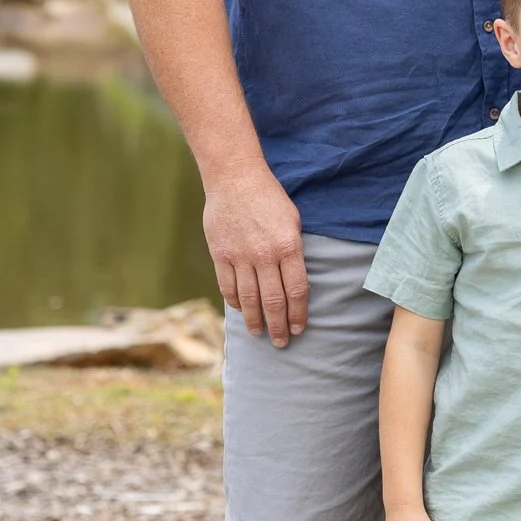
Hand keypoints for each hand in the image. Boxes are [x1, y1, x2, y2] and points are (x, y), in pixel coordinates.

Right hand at [203, 165, 308, 345]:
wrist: (235, 178)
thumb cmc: (269, 198)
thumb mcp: (293, 221)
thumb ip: (294, 252)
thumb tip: (295, 284)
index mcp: (288, 246)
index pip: (297, 291)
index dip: (299, 314)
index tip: (300, 328)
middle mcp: (265, 255)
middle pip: (274, 301)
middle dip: (279, 326)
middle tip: (282, 342)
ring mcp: (240, 256)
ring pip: (250, 300)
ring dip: (256, 321)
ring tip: (260, 334)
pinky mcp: (220, 254)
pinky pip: (229, 287)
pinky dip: (236, 303)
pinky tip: (242, 311)